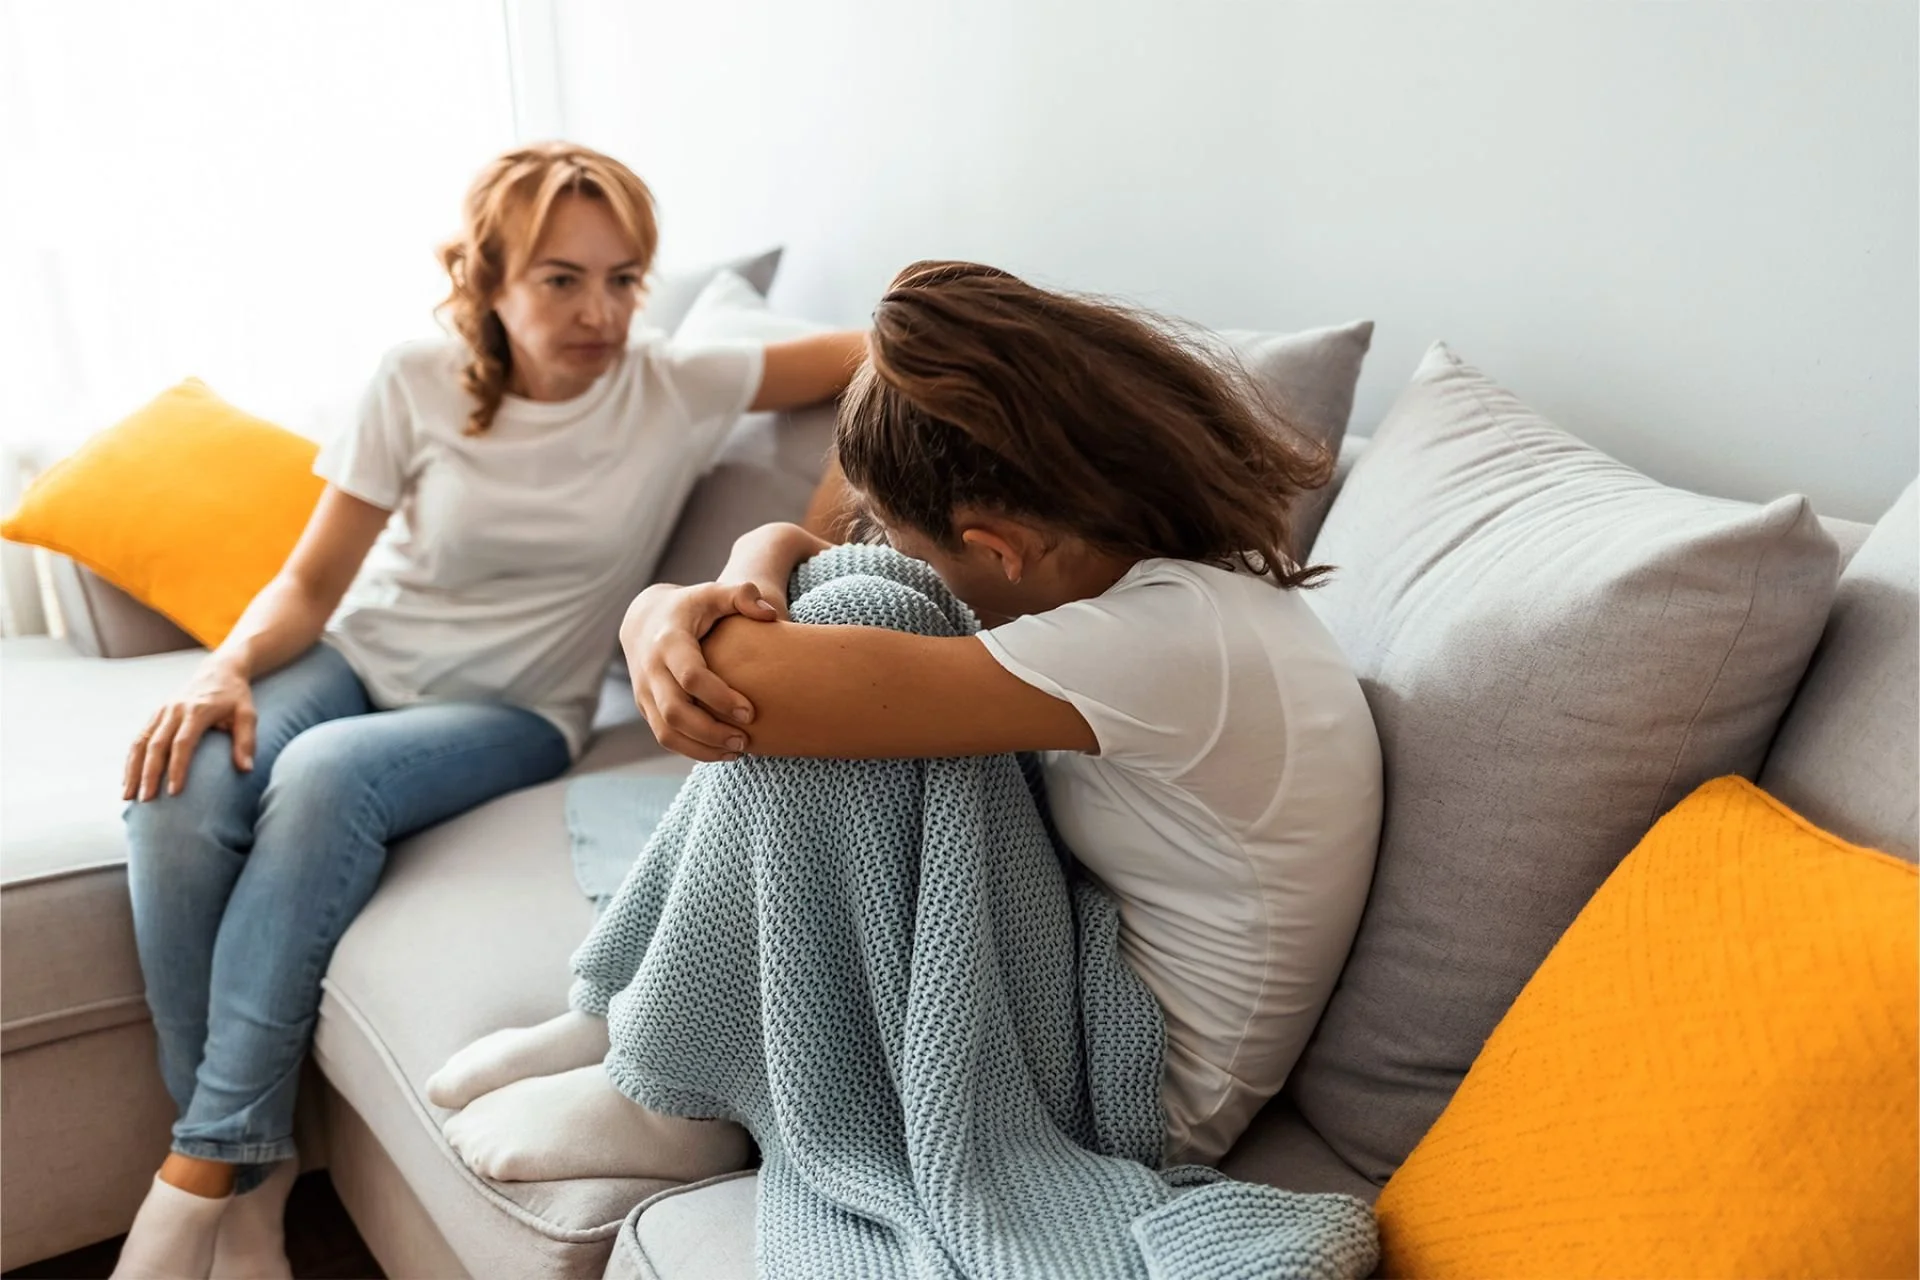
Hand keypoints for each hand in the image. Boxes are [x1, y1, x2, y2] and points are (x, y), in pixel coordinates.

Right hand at [124, 655, 256, 801]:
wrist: (218, 671)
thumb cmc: (235, 697)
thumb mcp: (248, 714)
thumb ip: (246, 741)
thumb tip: (246, 770)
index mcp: (197, 710)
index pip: (183, 743)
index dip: (177, 768)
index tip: (174, 792)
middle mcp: (174, 710)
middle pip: (156, 745)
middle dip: (149, 774)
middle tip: (146, 800)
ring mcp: (161, 711)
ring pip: (141, 742)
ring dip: (132, 770)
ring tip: (128, 797)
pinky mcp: (155, 715)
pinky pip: (139, 739)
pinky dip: (131, 760)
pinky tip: (128, 780)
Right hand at [621, 582, 779, 761]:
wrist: (643, 619)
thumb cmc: (690, 607)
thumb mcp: (713, 593)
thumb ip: (743, 595)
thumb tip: (770, 614)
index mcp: (668, 642)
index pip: (690, 677)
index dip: (720, 698)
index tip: (750, 712)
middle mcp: (650, 669)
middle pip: (675, 712)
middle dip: (711, 732)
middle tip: (745, 741)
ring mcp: (644, 691)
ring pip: (666, 732)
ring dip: (702, 749)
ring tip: (738, 751)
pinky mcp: (645, 707)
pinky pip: (665, 737)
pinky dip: (693, 750)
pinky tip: (722, 752)